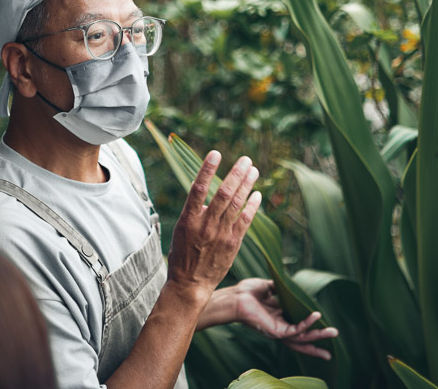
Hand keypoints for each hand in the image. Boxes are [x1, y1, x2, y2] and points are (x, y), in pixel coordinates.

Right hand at [166, 151, 261, 301]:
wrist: (190, 284)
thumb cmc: (182, 254)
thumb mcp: (180, 229)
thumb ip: (194, 210)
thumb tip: (203, 188)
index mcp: (188, 219)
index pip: (198, 188)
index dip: (207, 169)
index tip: (216, 153)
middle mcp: (205, 225)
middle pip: (224, 193)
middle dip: (236, 174)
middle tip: (246, 159)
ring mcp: (221, 234)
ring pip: (237, 204)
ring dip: (247, 185)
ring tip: (254, 170)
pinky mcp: (233, 244)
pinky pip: (245, 221)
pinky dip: (252, 206)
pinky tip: (257, 194)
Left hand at [233, 278, 338, 360]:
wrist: (235, 297)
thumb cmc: (247, 292)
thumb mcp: (267, 288)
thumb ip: (279, 288)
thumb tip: (288, 282)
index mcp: (279, 317)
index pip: (299, 326)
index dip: (312, 327)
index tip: (325, 325)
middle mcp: (280, 326)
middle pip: (303, 338)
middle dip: (319, 339)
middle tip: (335, 336)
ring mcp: (278, 330)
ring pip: (303, 338)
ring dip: (318, 335)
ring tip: (333, 332)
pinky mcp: (276, 331)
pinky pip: (295, 330)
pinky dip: (307, 323)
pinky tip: (316, 316)